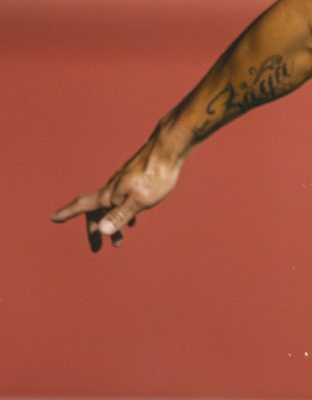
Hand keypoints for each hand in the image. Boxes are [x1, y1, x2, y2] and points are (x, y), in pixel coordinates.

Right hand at [52, 145, 182, 251]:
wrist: (169, 150)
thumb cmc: (155, 176)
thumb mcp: (139, 200)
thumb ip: (120, 215)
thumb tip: (101, 230)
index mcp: (109, 194)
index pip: (83, 205)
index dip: (68, 212)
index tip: (54, 218)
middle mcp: (112, 188)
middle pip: (97, 211)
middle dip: (95, 229)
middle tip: (96, 249)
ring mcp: (124, 183)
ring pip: (111, 206)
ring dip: (111, 223)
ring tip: (119, 241)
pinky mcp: (136, 180)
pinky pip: (123, 200)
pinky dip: (123, 213)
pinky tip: (134, 220)